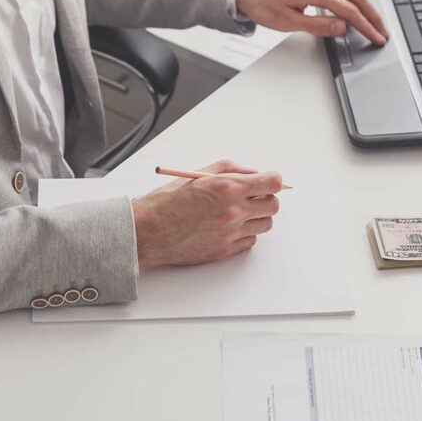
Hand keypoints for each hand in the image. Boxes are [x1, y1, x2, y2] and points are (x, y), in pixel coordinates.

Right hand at [132, 160, 282, 267]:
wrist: (148, 231)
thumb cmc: (167, 201)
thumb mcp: (197, 174)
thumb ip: (230, 169)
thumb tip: (254, 173)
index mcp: (228, 188)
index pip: (273, 183)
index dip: (272, 180)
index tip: (267, 181)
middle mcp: (233, 211)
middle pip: (273, 205)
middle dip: (265, 198)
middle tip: (250, 197)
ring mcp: (230, 233)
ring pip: (264, 225)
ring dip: (256, 217)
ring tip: (235, 212)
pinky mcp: (225, 251)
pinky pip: (250, 241)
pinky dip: (243, 234)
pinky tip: (226, 227)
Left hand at [236, 0, 388, 44]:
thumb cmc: (261, 3)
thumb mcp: (287, 22)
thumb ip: (317, 25)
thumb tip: (342, 28)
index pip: (349, 11)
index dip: (366, 26)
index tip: (376, 37)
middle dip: (374, 16)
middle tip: (383, 32)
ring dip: (367, 2)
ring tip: (374, 19)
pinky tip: (357, 0)